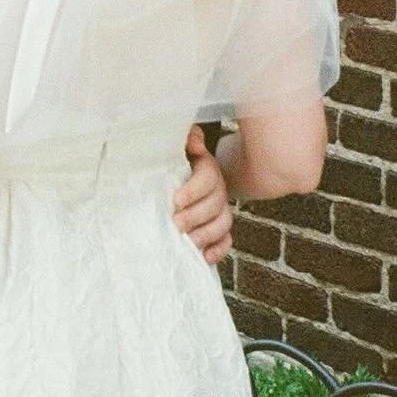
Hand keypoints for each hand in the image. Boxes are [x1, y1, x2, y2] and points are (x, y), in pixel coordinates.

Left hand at [173, 126, 232, 264]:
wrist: (174, 178)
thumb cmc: (170, 163)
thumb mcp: (174, 148)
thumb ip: (184, 140)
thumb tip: (193, 140)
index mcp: (206, 169)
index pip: (208, 177)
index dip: (194, 190)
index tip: (176, 200)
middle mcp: (217, 190)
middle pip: (216, 204)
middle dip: (196, 216)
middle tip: (176, 224)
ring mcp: (220, 210)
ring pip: (223, 223)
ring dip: (207, 234)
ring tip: (189, 242)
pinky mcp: (219, 229)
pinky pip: (226, 240)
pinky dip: (218, 250)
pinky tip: (204, 256)